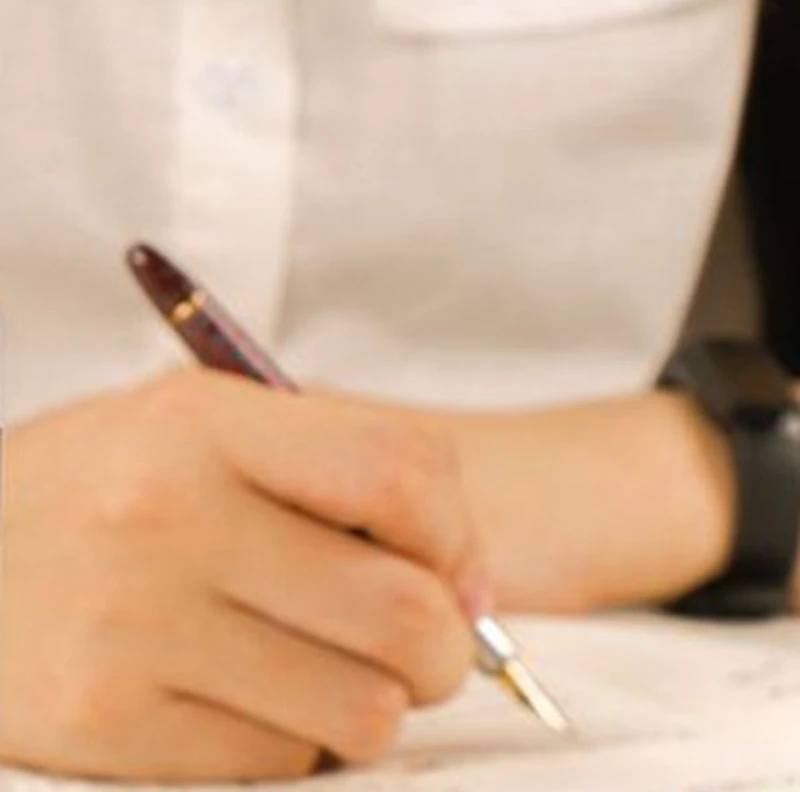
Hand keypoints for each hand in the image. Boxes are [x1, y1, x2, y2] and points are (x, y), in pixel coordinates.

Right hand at [0, 369, 483, 782]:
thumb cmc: (113, 485)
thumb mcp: (213, 429)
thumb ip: (351, 475)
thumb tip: (469, 586)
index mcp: (204, 423)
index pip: (398, 472)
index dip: (454, 532)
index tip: (448, 565)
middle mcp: (165, 517)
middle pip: (402, 611)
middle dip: (446, 645)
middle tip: (426, 644)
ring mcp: (130, 628)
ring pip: (361, 709)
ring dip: (375, 698)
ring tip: (328, 664)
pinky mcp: (103, 724)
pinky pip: (279, 763)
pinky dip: (294, 738)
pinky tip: (248, 692)